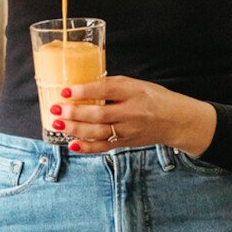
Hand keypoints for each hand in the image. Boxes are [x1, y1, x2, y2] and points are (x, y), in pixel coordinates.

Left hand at [54, 76, 217, 155]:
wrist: (176, 121)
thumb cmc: (154, 98)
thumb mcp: (136, 84)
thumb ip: (112, 84)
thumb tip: (83, 85)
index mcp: (134, 92)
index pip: (106, 90)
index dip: (85, 90)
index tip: (66, 90)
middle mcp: (132, 113)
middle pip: (100, 114)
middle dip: (75, 112)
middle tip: (56, 108)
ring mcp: (129, 130)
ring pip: (99, 132)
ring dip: (76, 129)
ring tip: (58, 124)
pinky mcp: (126, 143)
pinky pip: (104, 147)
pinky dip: (86, 147)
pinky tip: (72, 144)